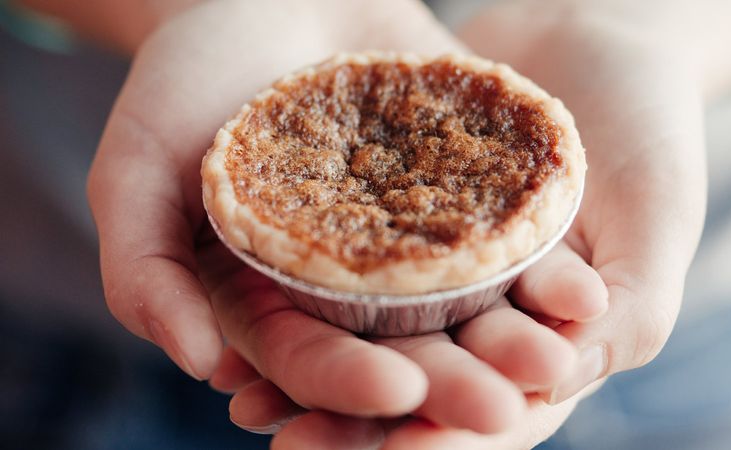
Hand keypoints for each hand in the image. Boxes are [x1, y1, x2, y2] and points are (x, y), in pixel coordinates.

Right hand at [87, 0, 581, 438]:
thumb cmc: (184, 80)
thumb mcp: (134, 171)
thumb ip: (145, 272)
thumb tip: (197, 362)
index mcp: (275, 296)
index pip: (314, 358)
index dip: (351, 381)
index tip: (399, 391)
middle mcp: (351, 280)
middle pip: (405, 344)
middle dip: (453, 379)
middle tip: (504, 404)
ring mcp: (413, 230)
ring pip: (469, 297)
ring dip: (515, 330)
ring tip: (563, 351)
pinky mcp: (463, 180)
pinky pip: (506, 219)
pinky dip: (543, 252)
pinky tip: (583, 278)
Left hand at [219, 0, 708, 445]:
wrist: (601, 34)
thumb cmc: (653, 129)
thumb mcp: (657, 224)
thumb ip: (627, 316)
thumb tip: (553, 389)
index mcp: (552, 335)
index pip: (499, 411)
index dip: (448, 440)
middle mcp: (487, 312)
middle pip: (421, 388)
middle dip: (361, 424)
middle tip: (295, 447)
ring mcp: (439, 268)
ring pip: (371, 338)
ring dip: (314, 379)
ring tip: (251, 407)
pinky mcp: (397, 217)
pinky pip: (343, 263)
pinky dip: (302, 295)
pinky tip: (247, 320)